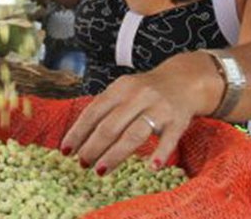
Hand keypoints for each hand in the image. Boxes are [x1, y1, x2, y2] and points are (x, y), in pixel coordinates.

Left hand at [60, 54, 215, 174]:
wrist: (184, 80)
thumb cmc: (146, 91)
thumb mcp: (123, 91)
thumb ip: (105, 109)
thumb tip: (78, 138)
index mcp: (120, 88)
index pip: (93, 112)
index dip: (78, 132)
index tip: (66, 151)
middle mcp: (138, 96)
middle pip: (110, 126)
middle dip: (92, 147)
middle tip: (82, 164)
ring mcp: (159, 108)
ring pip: (134, 134)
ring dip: (115, 154)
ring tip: (100, 171)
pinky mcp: (178, 120)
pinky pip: (169, 139)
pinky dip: (160, 153)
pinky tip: (151, 167)